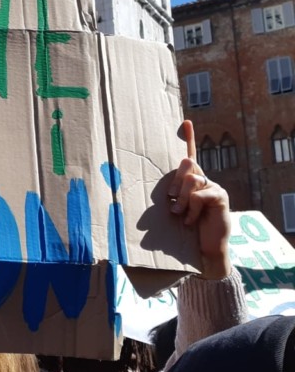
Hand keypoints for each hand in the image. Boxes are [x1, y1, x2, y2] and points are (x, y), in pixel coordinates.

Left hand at [167, 120, 230, 277]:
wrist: (203, 249)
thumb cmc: (184, 230)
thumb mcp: (172, 210)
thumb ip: (167, 198)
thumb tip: (151, 193)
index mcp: (190, 181)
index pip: (190, 156)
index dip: (189, 138)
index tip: (185, 122)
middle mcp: (203, 180)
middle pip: (186, 163)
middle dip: (174, 181)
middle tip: (171, 201)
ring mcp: (213, 187)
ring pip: (191, 179)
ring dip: (181, 200)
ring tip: (180, 214)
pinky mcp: (220, 197)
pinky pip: (199, 195)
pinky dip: (191, 210)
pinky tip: (191, 221)